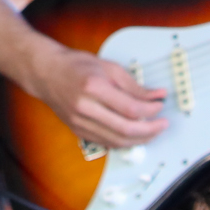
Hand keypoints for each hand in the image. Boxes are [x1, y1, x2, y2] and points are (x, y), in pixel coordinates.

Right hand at [24, 43, 166, 151]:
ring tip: (152, 131)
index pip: (130, 108)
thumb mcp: (109, 67)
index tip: (160, 106)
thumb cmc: (76, 66)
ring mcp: (80, 122)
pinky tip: (133, 135)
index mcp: (94, 87)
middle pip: (125, 129)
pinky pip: (106, 142)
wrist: (46, 73)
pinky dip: (123, 141)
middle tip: (162, 125)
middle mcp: (85, 107)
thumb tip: (156, 96)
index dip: (150, 110)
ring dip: (139, 139)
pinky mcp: (78, 131)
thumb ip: (134, 85)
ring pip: (117, 141)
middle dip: (150, 130)